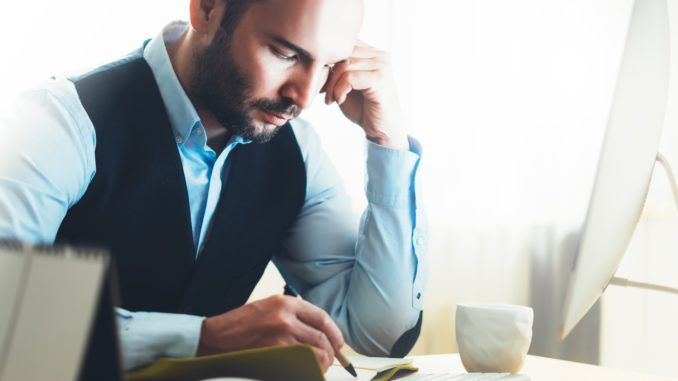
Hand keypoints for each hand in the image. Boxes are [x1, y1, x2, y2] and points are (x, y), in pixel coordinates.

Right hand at [195, 295, 343, 370]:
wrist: (215, 338)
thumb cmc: (241, 326)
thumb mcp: (268, 308)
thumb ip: (293, 315)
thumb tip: (319, 331)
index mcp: (286, 303)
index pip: (322, 317)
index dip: (334, 332)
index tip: (338, 342)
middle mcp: (286, 316)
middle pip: (322, 336)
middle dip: (330, 351)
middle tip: (331, 358)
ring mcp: (281, 336)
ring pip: (316, 352)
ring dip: (321, 362)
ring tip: (318, 366)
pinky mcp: (275, 353)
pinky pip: (302, 363)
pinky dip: (308, 368)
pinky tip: (305, 370)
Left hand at [322, 40, 408, 150]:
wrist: (381, 130)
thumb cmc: (363, 108)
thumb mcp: (345, 85)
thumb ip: (336, 70)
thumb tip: (314, 61)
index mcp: (372, 53)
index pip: (344, 45)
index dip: (329, 62)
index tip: (324, 82)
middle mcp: (380, 55)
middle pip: (343, 54)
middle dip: (329, 75)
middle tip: (326, 93)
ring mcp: (382, 66)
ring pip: (344, 66)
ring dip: (333, 85)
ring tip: (333, 99)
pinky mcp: (380, 79)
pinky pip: (350, 78)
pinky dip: (340, 90)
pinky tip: (341, 100)